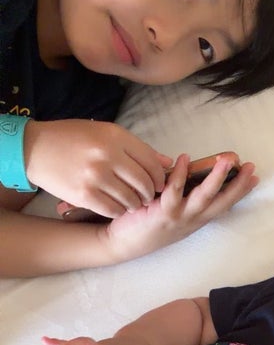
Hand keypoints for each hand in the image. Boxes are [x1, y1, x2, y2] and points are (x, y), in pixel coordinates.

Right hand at [23, 118, 172, 215]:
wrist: (34, 148)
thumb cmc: (72, 138)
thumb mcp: (104, 133)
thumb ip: (136, 148)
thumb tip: (167, 163)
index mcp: (114, 137)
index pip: (151, 162)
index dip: (159, 177)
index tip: (158, 184)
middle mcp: (106, 156)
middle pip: (143, 183)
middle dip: (149, 193)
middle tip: (147, 197)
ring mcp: (95, 176)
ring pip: (131, 199)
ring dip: (135, 204)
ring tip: (132, 202)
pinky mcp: (84, 195)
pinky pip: (113, 210)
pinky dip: (119, 211)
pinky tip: (118, 207)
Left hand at [96, 153, 257, 263]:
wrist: (124, 244)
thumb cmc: (146, 223)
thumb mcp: (171, 211)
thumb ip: (182, 193)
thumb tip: (189, 169)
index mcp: (197, 218)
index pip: (224, 204)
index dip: (240, 191)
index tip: (255, 177)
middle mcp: (193, 220)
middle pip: (221, 201)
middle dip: (238, 185)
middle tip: (249, 167)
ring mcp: (179, 217)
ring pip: (203, 197)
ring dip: (216, 178)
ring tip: (226, 160)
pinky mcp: (162, 214)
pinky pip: (174, 192)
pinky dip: (180, 175)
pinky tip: (185, 158)